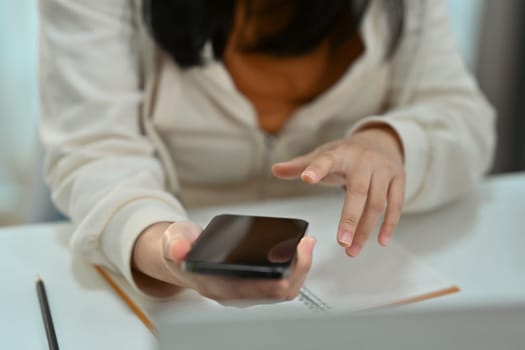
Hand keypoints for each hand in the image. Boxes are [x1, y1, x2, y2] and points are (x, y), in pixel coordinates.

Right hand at [132, 221, 315, 302]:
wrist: (180, 255)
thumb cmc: (181, 248)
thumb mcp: (174, 240)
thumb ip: (176, 243)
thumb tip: (179, 250)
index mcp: (215, 285)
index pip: (252, 290)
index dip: (276, 278)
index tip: (291, 259)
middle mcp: (233, 294)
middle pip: (276, 293)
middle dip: (297, 270)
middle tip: (306, 244)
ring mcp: (244, 291)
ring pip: (282, 291)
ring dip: (299, 269)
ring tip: (306, 244)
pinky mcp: (252, 285)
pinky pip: (279, 283)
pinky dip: (293, 268)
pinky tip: (299, 249)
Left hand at [272, 125, 404, 256]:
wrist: (380, 141)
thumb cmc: (346, 154)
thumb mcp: (323, 155)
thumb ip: (300, 166)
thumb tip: (275, 169)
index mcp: (341, 153)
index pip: (326, 160)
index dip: (316, 169)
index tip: (306, 178)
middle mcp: (364, 160)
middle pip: (358, 192)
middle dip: (350, 218)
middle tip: (341, 242)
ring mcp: (384, 169)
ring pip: (377, 203)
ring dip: (366, 229)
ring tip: (352, 249)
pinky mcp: (399, 179)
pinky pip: (396, 204)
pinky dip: (389, 224)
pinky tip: (380, 241)